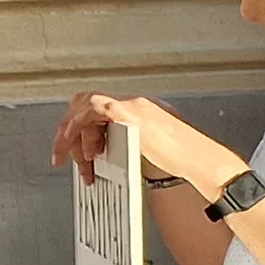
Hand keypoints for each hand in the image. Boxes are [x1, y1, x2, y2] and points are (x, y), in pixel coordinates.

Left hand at [49, 92, 231, 185]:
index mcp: (139, 111)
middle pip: (85, 102)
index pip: (98, 109)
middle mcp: (135, 103)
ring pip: (84, 105)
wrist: (200, 162)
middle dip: (70, 131)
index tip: (75, 154)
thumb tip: (107, 157)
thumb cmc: (185, 161)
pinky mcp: (129, 112)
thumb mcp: (151, 151)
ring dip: (73, 134)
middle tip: (64, 157)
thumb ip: (129, 147)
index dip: (81, 130)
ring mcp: (132, 105)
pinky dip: (79, 128)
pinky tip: (82, 149)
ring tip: (79, 161)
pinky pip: (91, 110)